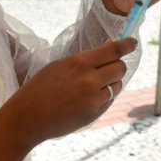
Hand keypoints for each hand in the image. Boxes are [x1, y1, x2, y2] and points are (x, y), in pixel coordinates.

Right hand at [9, 38, 136, 145]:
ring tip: (93, 85)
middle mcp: (89, 80)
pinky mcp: (94, 114)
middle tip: (108, 66)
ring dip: (111, 83)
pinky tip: (87, 98)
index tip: (133, 42)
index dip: (127, 45)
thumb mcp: (61, 65)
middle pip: (120, 68)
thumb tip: (110, 45)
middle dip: (117, 65)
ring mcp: (93, 99)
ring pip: (117, 86)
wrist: (27, 117)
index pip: (113, 51)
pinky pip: (109, 101)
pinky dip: (104, 97)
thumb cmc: (40, 87)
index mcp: (79, 63)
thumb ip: (87, 58)